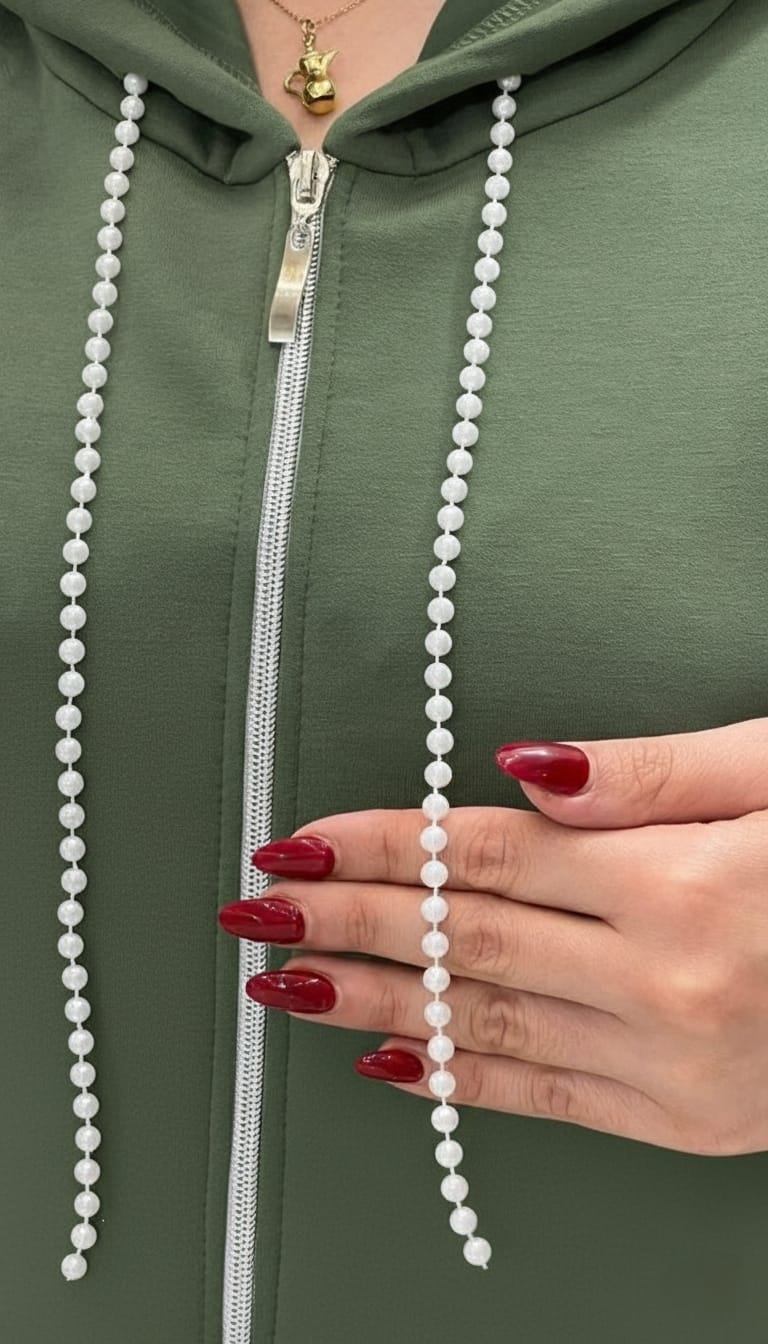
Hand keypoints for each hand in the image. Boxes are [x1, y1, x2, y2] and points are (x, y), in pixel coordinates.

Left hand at [219, 718, 767, 1155]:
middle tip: (254, 909)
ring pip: (484, 1022)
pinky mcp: (690, 1122)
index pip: (482, 855)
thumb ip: (646, 773)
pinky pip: (546, 1097)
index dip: (378, 846)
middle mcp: (667, 978)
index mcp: (683, 879)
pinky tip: (384, 1059)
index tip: (299, 841)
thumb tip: (519, 771)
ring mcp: (674, 1062)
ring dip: (373, 1000)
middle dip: (345, 918)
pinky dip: (458, 1080)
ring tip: (285, 985)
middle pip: (464, 937)